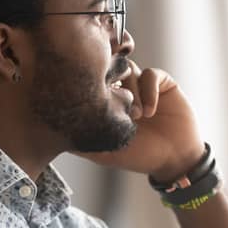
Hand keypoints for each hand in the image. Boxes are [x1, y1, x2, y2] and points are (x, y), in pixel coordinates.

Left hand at [77, 61, 205, 180]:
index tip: (95, 103)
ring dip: (131, 90)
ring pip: (129, 69)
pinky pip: (151, 74)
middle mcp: (125, 89)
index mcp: (109, 101)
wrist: (174, 158)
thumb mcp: (104, 152)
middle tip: (116, 106)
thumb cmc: (140, 156)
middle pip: (110, 69)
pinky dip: (149, 90)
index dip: (93, 87)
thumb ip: (81, 142)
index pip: (93, 81)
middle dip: (110, 84)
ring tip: (136, 116)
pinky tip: (150, 111)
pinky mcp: (163, 83)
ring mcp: (143, 85)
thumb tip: (53, 134)